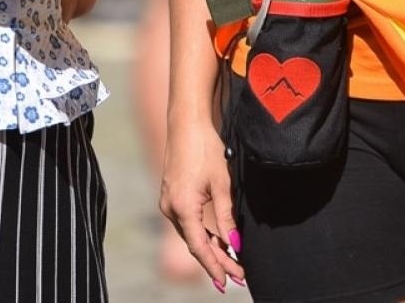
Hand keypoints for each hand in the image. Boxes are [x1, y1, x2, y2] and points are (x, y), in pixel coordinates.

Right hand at [159, 122, 243, 289]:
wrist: (186, 123)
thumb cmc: (206, 149)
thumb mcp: (222, 184)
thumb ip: (227, 218)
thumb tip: (235, 245)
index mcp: (182, 208)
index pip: (200, 247)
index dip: (215, 266)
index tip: (229, 281)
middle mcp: (170, 208)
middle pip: (195, 244)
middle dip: (216, 260)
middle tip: (237, 276)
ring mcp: (167, 202)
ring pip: (190, 234)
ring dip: (210, 248)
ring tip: (230, 262)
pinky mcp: (170, 196)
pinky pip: (186, 222)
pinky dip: (202, 233)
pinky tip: (216, 241)